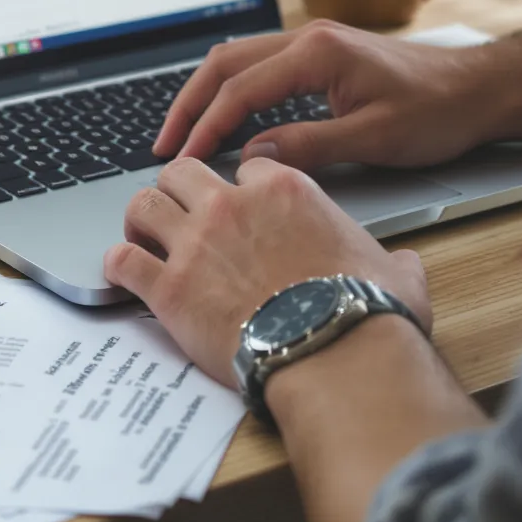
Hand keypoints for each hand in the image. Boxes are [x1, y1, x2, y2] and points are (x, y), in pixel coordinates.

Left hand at [104, 157, 431, 389]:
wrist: (335, 354)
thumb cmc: (366, 314)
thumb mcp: (393, 273)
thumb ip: (391, 260)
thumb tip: (405, 268)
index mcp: (284, 191)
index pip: (244, 167)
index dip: (238, 186)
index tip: (237, 206)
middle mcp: (232, 206)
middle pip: (182, 172)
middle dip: (176, 190)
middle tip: (178, 214)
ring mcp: (196, 244)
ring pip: (142, 204)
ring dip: (139, 220)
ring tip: (142, 237)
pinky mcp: (169, 288)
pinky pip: (121, 260)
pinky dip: (117, 266)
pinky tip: (123, 274)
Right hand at [153, 20, 503, 170]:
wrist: (481, 87)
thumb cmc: (438, 111)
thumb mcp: (374, 138)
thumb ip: (308, 145)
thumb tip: (252, 156)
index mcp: (317, 53)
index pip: (240, 90)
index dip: (206, 127)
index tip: (183, 158)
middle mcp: (308, 38)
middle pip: (223, 65)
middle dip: (187, 105)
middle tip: (163, 146)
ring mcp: (313, 42)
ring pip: (235, 61)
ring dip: (204, 95)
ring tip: (181, 133)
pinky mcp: (319, 54)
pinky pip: (257, 66)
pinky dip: (229, 91)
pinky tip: (221, 116)